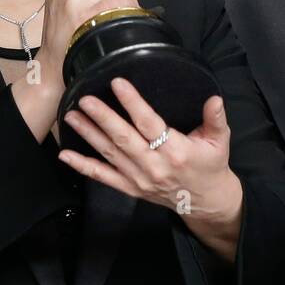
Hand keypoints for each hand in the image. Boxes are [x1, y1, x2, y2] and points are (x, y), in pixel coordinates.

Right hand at [33, 0, 138, 87]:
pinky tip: (108, 30)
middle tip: (109, 20)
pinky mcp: (80, 8)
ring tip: (108, 26)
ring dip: (124, 10)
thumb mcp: (67, 2)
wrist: (52, 67)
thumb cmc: (65, 38)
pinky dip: (123, 17)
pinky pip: (119, 4)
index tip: (108, 1)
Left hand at [59, 78, 243, 262]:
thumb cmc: (211, 165)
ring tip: (71, 116)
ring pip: (109, 154)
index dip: (133, 103)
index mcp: (176, 151)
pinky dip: (83, 166)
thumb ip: (215, 118)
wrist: (206, 201)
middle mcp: (155, 166)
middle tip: (85, 99)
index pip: (150, 124)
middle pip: (124, 138)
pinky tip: (65, 155)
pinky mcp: (131, 189)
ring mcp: (140, 179)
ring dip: (88, 134)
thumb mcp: (220, 140)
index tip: (118, 83)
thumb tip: (214, 98)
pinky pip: (103, 177)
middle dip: (102, 117)